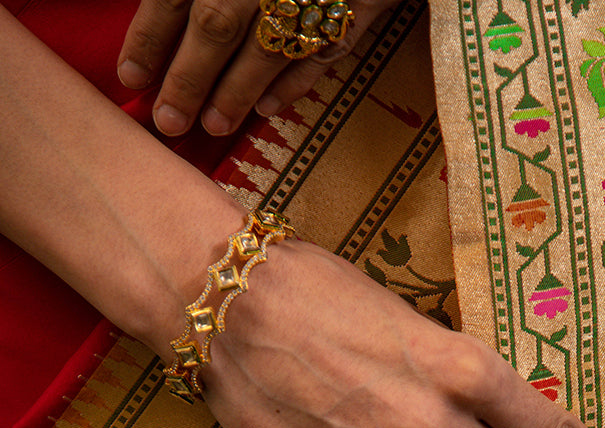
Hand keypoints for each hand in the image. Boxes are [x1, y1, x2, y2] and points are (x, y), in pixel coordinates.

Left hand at [118, 0, 398, 136]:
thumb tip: (175, 20)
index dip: (150, 37)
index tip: (130, 79)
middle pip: (215, 24)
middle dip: (187, 78)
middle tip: (168, 122)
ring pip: (266, 46)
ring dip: (236, 92)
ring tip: (213, 125)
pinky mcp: (361, 6)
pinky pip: (322, 50)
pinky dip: (295, 83)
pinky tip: (269, 110)